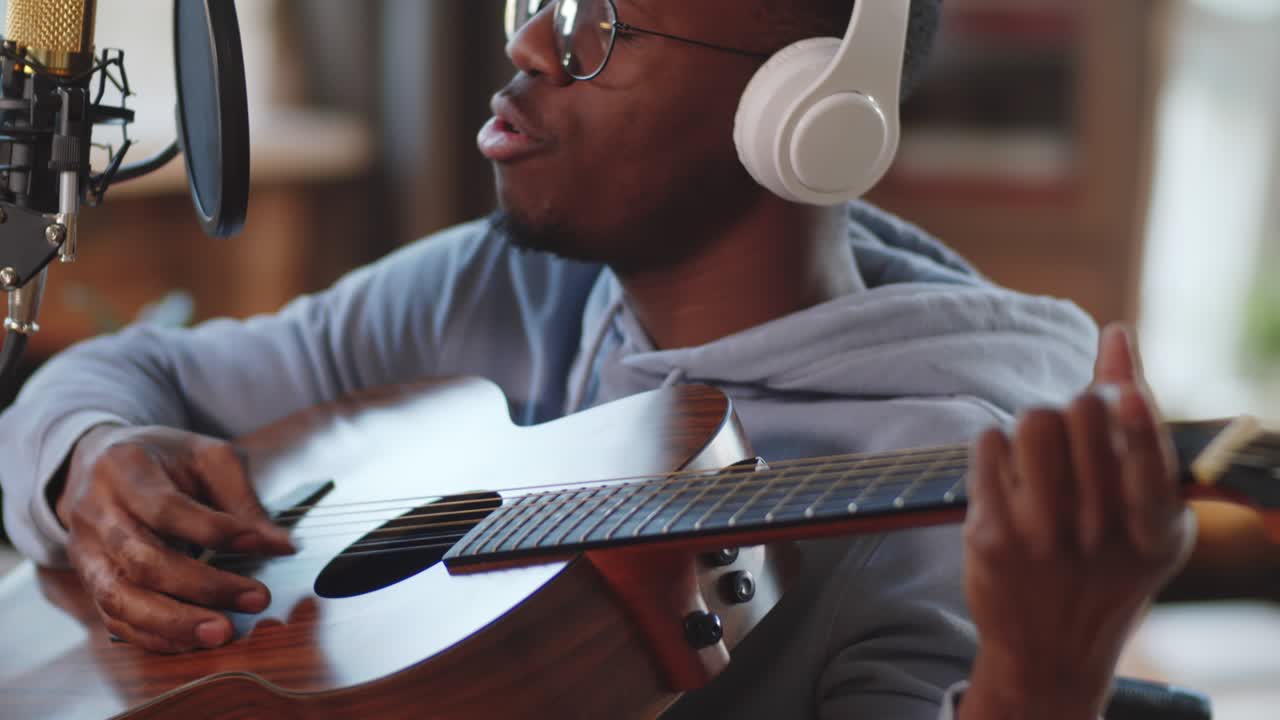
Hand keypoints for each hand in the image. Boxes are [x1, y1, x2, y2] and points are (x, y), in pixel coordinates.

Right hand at [57, 425, 294, 653]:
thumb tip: (282, 546)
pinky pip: (114, 617)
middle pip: (143, 561)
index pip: (166, 508)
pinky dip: (152, 635)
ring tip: (223, 632)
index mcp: (124, 468)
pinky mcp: (88, 579)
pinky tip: (191, 640)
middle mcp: (96, 512)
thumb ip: (243, 500)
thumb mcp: (208, 458)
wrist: (100, 461)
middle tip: (255, 599)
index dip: (213, 531)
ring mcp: (85, 550)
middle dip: (203, 587)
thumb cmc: (164, 458)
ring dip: (174, 623)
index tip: (260, 542)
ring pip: (121, 598)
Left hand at [959, 325, 1196, 719]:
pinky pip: (988, 444)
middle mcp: (1100, 533)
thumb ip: (1136, 428)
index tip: (1123, 393)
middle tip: (1074, 435)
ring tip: (1039, 454)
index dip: (1135, 422)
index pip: (1148, 464)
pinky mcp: (990, 534)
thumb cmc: (1102, 568)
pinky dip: (996, 446)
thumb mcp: (1142, 516)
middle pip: (1080, 415)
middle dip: (1076, 408)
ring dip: (1035, 423)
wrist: (1048, 652)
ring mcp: (1041, 536)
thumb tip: (1117, 335)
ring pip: (1031, 422)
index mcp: (1153, 528)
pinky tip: (1006, 474)